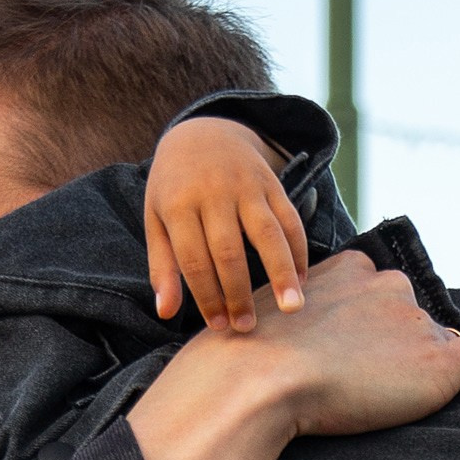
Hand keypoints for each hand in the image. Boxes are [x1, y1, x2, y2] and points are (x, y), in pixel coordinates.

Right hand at [126, 250, 459, 459]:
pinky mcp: (439, 361)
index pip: (374, 289)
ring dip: (424, 361)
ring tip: (398, 392)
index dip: (368, 323)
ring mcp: (415, 323)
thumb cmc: (247, 357)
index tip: (351, 350)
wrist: (258, 380)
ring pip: (438, 337)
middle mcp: (387, 286)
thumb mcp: (265, 314)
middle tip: (368, 376)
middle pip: (408, 311)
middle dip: (398, 338)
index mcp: (347, 269)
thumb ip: (292, 315)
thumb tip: (295, 338)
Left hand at [146, 118, 310, 331]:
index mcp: (178, 205)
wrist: (203, 131)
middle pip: (228, 251)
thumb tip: (165, 312)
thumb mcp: (156, 218)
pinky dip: (298, 250)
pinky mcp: (271, 183)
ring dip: (281, 273)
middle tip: (246, 327)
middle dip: (238, 293)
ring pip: (267, 234)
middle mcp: (213, 194)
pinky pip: (290, 219)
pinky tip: (302, 279)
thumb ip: (162, 265)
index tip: (218, 326)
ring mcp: (246, 187)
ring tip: (291, 308)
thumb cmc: (174, 186)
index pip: (193, 259)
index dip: (206, 296)